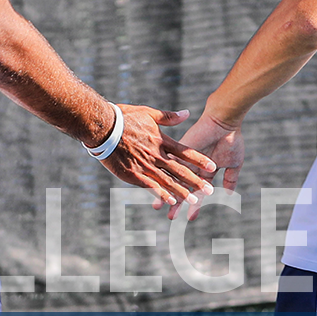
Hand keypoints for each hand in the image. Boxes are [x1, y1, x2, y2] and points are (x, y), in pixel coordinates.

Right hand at [99, 105, 216, 208]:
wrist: (103, 128)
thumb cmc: (124, 118)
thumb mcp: (148, 113)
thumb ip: (168, 117)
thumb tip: (186, 113)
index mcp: (162, 140)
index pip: (186, 152)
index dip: (200, 160)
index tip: (212, 166)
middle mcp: (157, 155)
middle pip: (181, 170)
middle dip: (196, 181)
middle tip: (210, 190)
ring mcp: (146, 166)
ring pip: (168, 181)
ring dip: (183, 192)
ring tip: (195, 200)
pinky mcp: (134, 175)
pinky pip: (152, 187)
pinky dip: (163, 195)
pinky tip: (172, 202)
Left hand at [168, 113, 242, 219]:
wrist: (225, 122)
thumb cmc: (231, 139)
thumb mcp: (234, 163)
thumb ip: (230, 179)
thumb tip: (229, 194)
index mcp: (205, 170)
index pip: (198, 191)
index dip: (195, 204)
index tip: (190, 218)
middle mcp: (193, 166)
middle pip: (183, 188)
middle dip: (177, 203)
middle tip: (170, 217)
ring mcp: (185, 159)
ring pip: (174, 179)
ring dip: (167, 192)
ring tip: (158, 206)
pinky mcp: (179, 151)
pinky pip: (170, 167)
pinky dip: (164, 176)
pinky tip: (156, 186)